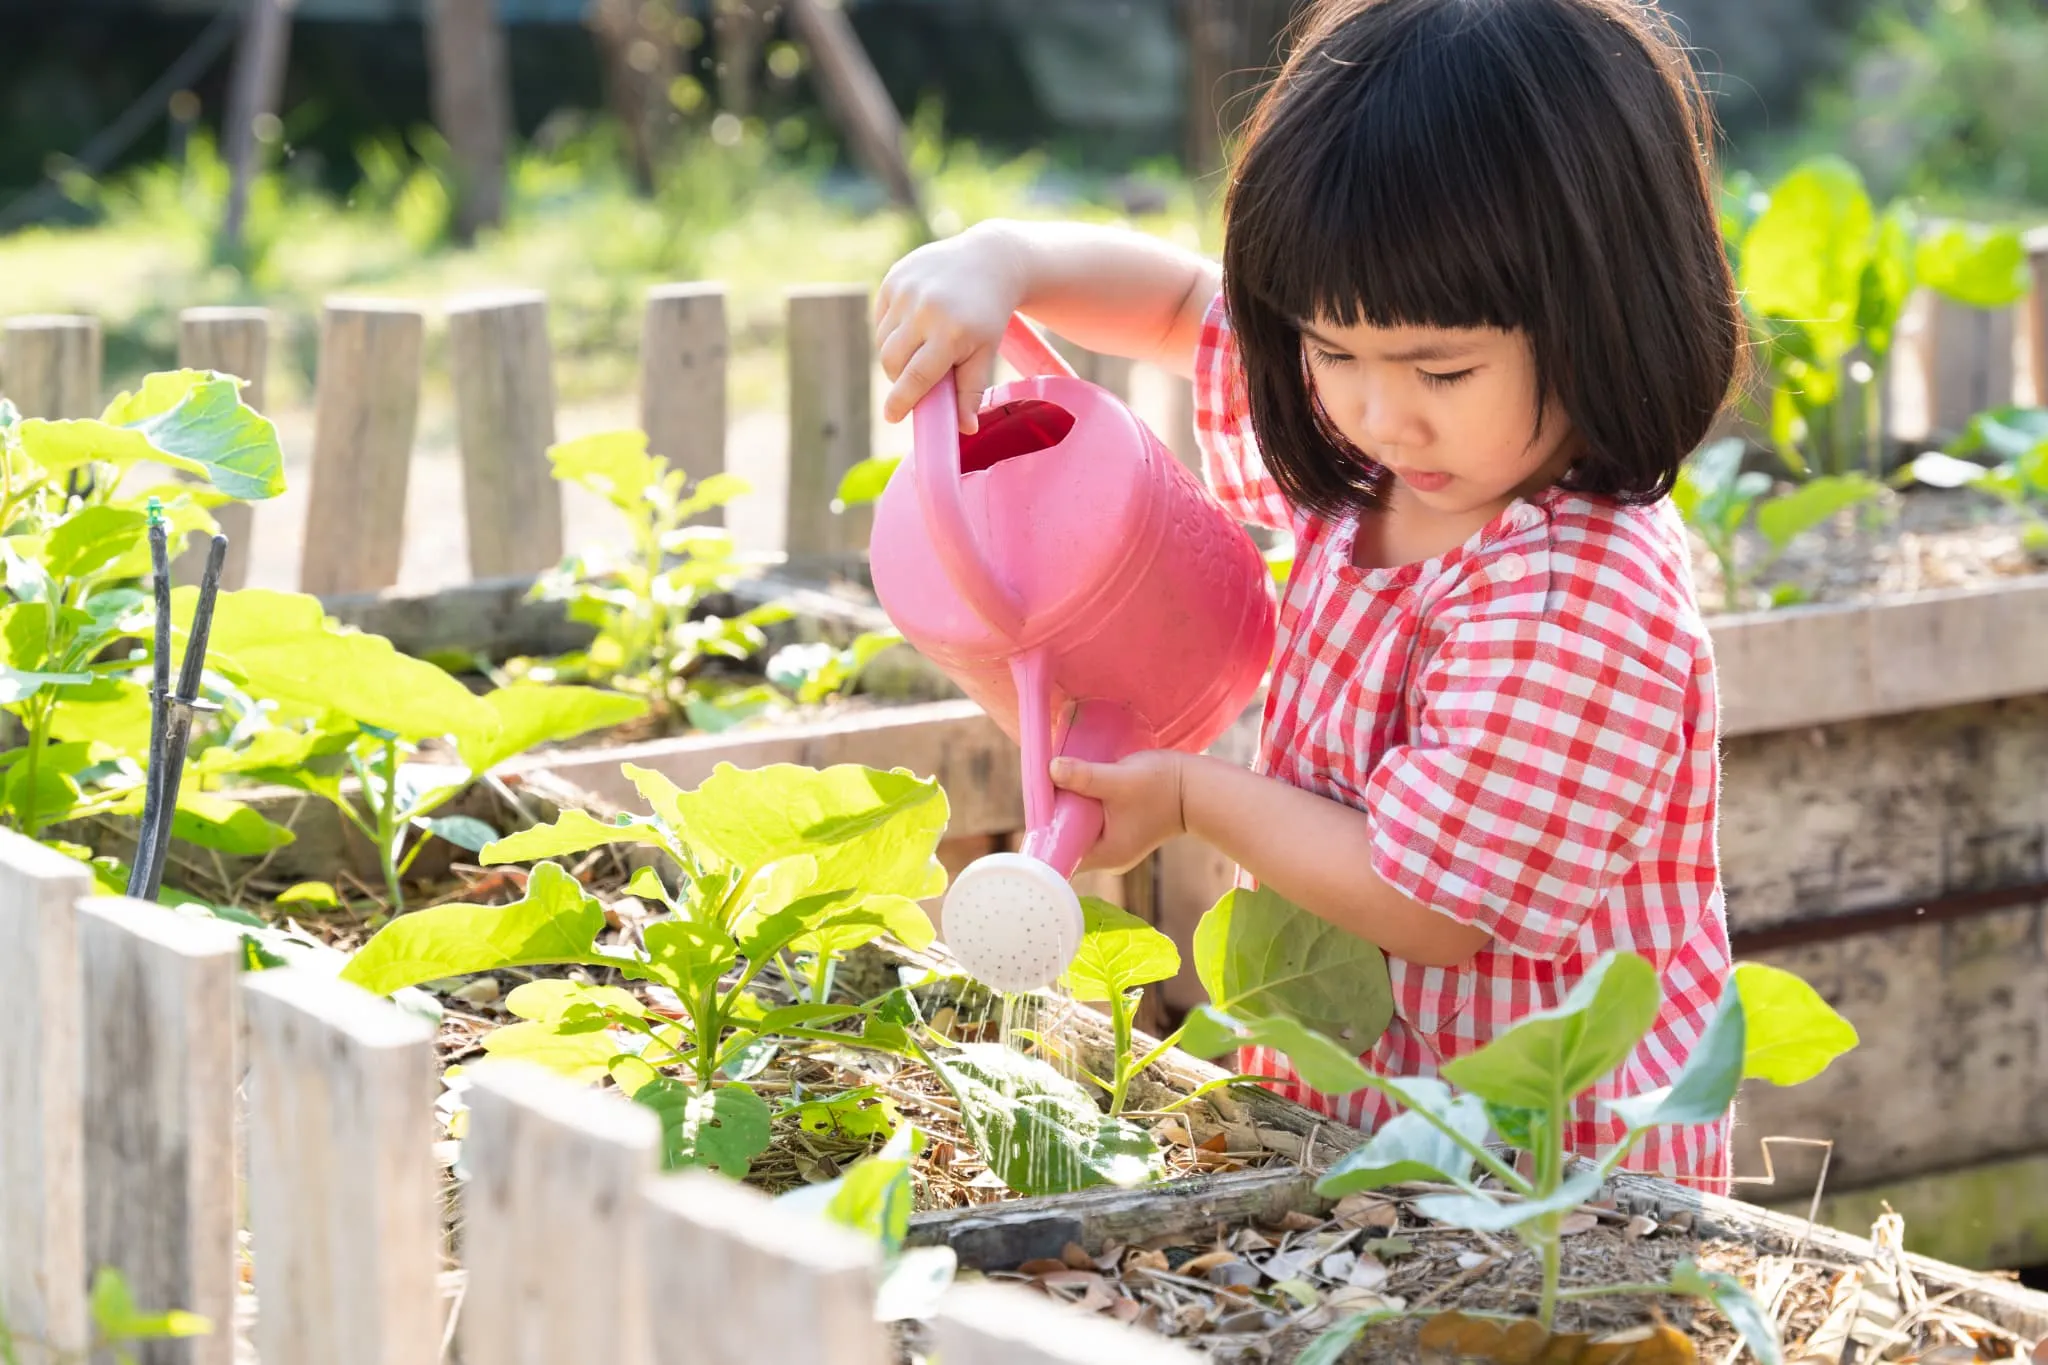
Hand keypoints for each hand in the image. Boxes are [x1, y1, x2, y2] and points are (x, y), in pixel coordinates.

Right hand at [874, 221, 1028, 432]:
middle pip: (892, 361)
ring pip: (883, 341)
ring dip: (895, 354)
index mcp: (950, 333)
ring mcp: (906, 291)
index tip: (892, 416)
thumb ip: (971, 390)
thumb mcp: (985, 352)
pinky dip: (892, 330)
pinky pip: (881, 318)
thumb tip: (965, 429)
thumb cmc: (989, 314)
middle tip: (915, 379)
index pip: (915, 378)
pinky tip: (914, 325)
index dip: (900, 401)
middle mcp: (924, 310)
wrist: (988, 260)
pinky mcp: (894, 278)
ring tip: (919, 349)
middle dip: (899, 378)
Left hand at [1048, 750, 1185, 874]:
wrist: (1198, 788)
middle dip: (1053, 818)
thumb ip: (1086, 776)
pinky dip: (1082, 807)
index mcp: (1105, 855)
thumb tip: (1051, 769)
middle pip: (1066, 841)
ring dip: (1068, 810)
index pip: (1060, 855)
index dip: (1043, 836)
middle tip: (1042, 791)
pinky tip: (1077, 787)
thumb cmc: (1163, 787)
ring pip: (1078, 830)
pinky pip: (1090, 822)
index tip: (1034, 811)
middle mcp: (1108, 857)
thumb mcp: (1120, 780)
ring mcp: (1114, 845)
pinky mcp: (1120, 830)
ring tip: (1056, 785)